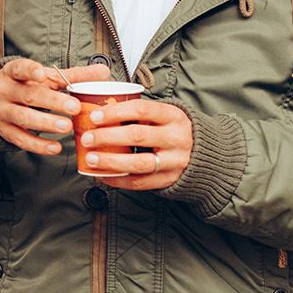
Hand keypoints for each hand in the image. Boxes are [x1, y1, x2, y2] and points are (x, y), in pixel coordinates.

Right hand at [0, 58, 109, 156]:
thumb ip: (73, 76)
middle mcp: (5, 92)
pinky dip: (38, 145)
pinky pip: (21, 140)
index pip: (19, 68)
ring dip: (46, 123)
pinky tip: (55, 147)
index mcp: (14, 73)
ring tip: (67, 127)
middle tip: (74, 107)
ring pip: (23, 118)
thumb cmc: (25, 86)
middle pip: (28, 96)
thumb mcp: (45, 77)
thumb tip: (104, 71)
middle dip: (52, 102)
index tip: (41, 74)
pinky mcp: (6, 131)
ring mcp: (3, 113)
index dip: (30, 71)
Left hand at [77, 99, 195, 190]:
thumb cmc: (173, 131)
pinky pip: (139, 183)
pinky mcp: (168, 180)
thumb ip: (141, 115)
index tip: (96, 116)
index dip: (116, 112)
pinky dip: (118, 180)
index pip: (142, 110)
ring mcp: (174, 161)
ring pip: (138, 163)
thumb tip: (101, 112)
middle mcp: (176, 138)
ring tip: (90, 158)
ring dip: (110, 161)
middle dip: (107, 137)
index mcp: (174, 117)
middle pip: (137, 136)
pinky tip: (102, 175)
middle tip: (87, 138)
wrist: (205, 156)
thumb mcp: (165, 117)